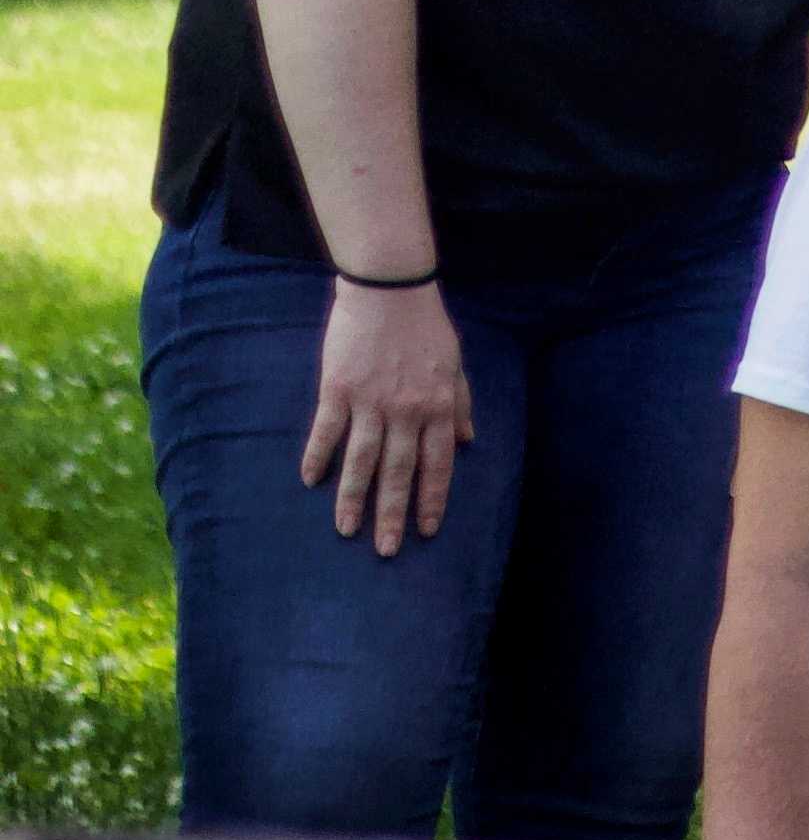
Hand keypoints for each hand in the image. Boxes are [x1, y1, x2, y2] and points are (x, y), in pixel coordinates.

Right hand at [303, 279, 474, 555]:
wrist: (390, 289)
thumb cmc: (426, 327)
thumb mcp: (454, 365)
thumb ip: (459, 404)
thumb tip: (468, 440)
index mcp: (437, 406)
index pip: (437, 464)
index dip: (432, 499)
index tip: (427, 530)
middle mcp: (406, 410)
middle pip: (399, 472)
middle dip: (394, 513)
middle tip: (387, 550)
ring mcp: (369, 401)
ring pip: (362, 460)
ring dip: (354, 498)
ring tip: (347, 530)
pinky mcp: (337, 389)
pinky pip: (326, 430)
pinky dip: (318, 456)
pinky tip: (310, 481)